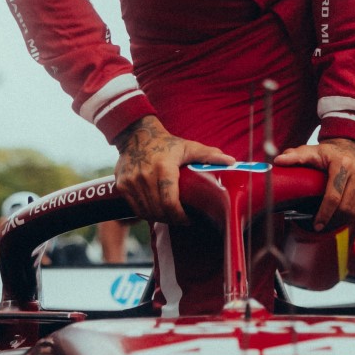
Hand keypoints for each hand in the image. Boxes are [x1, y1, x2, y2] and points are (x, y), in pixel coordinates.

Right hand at [114, 115, 232, 224]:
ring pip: (146, 212)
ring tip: (171, 216)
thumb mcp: (188, 147)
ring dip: (160, 218)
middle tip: (183, 219)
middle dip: (172, 219)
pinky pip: (135, 208)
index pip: (170, 203)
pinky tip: (156, 211)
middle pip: (159, 210)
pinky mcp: (122, 185)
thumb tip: (232, 161)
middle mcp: (145, 176)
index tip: (189, 220)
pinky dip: (146, 213)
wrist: (136, 134)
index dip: (180, 216)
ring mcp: (131, 181)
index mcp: (164, 167)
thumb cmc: (167, 144)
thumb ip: (209, 155)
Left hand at [273, 138, 354, 231]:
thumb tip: (278, 161)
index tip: (317, 224)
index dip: (324, 214)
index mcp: (342, 164)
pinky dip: (354, 217)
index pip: (333, 197)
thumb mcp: (311, 151)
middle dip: (332, 220)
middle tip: (322, 225)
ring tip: (331, 222)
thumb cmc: (329, 152)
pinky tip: (344, 217)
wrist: (352, 144)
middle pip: (345, 207)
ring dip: (342, 221)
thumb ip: (295, 157)